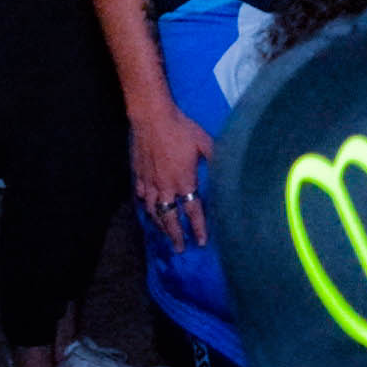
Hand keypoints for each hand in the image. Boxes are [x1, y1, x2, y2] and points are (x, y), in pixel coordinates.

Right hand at [132, 106, 218, 248]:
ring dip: (160, 225)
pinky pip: (141, 196)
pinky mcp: (139, 175)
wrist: (152, 118)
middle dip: (175, 235)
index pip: (193, 211)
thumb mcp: (205, 142)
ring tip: (164, 234)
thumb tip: (227, 167)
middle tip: (180, 248)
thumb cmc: (182, 129)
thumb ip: (216, 157)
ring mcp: (150, 182)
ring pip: (154, 211)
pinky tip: (148, 210)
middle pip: (170, 218)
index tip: (200, 241)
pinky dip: (146, 206)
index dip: (198, 228)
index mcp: (184, 181)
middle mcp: (166, 187)